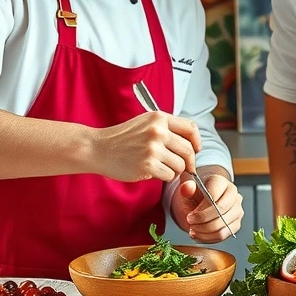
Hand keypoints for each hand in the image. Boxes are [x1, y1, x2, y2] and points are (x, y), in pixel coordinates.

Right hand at [85, 111, 200, 182]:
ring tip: (161, 168)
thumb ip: (166, 128)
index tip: (195, 150)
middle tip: (183, 167)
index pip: (191, 128)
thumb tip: (190, 144)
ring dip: (174, 171)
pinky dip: (164, 177)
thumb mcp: (144, 123)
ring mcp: (153, 148)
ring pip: (180, 165)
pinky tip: (152, 172)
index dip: (197, 142)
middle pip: (188, 150)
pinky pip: (169, 175)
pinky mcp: (147, 165)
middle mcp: (158, 131)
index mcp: (159, 118)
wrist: (98, 148)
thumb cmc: (121, 138)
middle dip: (188, 162)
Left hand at [171, 170, 243, 242]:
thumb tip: (187, 187)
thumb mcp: (187, 188)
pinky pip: (223, 235)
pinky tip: (199, 234)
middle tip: (190, 223)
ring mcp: (237, 211)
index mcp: (222, 182)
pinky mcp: (236, 224)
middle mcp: (234, 195)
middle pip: (221, 210)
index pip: (215, 195)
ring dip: (204, 231)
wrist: (202, 202)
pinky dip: (208, 238)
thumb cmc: (196, 194)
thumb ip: (186, 186)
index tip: (190, 216)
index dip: (201, 208)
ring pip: (222, 226)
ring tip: (193, 229)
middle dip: (202, 220)